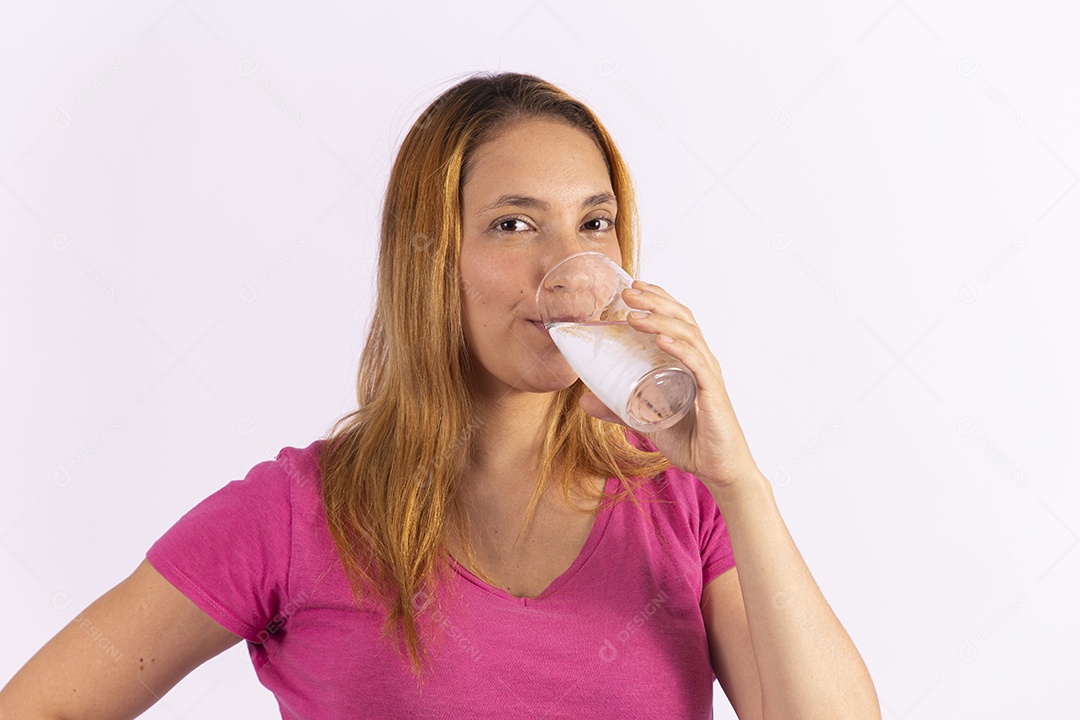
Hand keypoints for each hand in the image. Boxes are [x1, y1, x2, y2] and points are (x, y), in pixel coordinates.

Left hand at [577, 280, 762, 490]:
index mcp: (689, 361)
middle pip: (682, 318)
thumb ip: (618, 408)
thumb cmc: (689, 440)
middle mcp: (702, 361)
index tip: (633, 285)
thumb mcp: (645, 419)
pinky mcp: (712, 394)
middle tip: (627, 291)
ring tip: (635, 315)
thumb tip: (584, 400)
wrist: (718, 468)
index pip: (676, 319)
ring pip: (688, 335)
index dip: (658, 298)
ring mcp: (708, 376)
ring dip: (661, 320)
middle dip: (655, 301)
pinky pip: (697, 364)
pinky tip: (661, 340)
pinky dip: (679, 349)